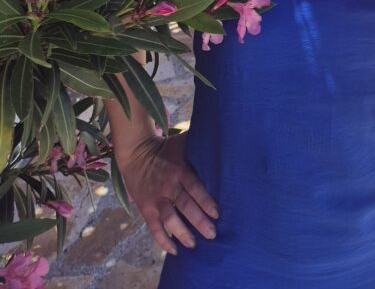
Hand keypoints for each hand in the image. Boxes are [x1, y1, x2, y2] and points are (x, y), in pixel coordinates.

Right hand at [117, 132, 217, 254]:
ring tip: (194, 245)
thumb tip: (222, 138)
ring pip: (169, 219)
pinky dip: (163, 240)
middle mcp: (169, 186)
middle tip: (212, 235)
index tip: (217, 214)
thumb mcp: (183, 143)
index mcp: (180, 170)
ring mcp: (157, 198)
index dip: (205, 201)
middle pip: (185, 206)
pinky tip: (174, 251)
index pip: (195, 187)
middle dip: (199, 221)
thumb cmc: (165, 148)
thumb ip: (200, 144)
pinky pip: (154, 227)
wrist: (136, 153)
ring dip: (182, 233)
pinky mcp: (146, 208)